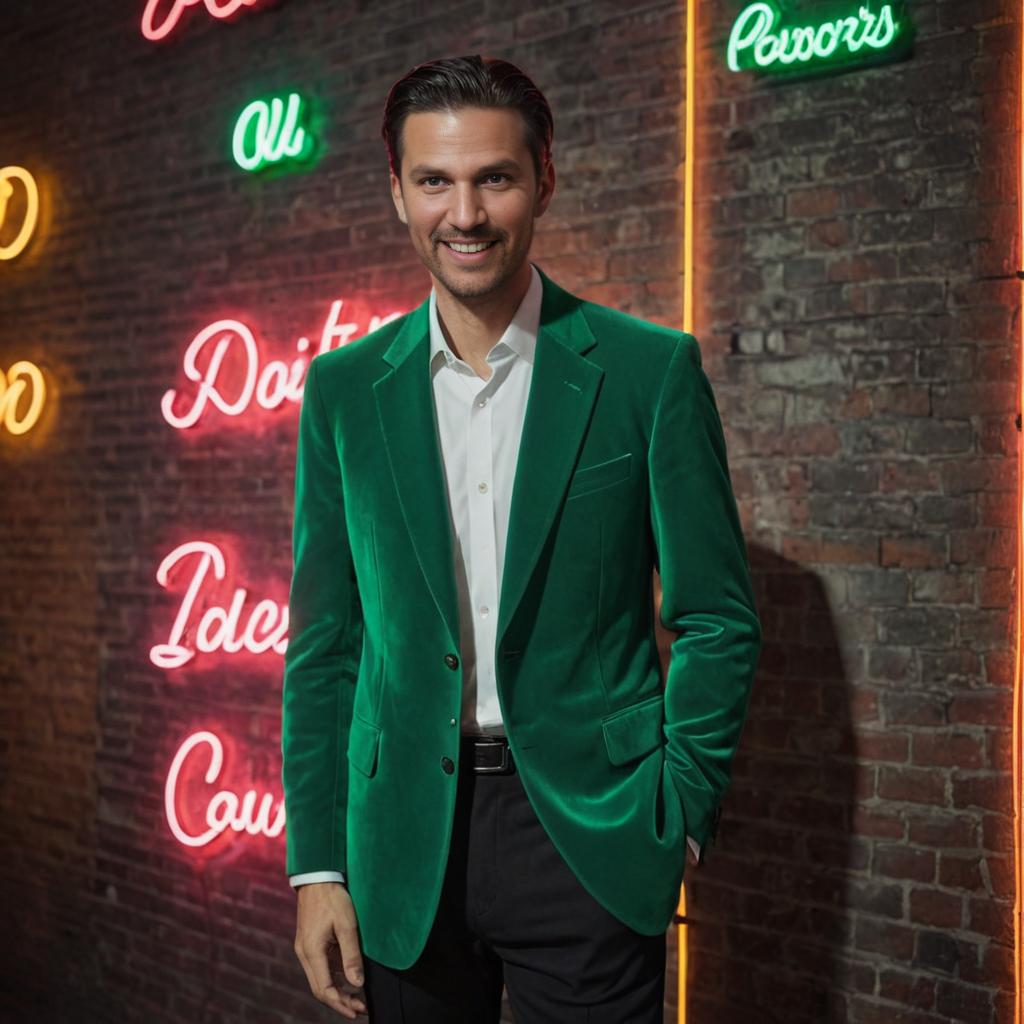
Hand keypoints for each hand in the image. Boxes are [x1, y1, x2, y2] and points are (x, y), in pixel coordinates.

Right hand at [293, 881, 366, 1018]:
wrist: (316, 877)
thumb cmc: (332, 898)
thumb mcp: (347, 925)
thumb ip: (352, 955)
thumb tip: (358, 983)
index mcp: (312, 952)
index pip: (324, 989)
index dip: (340, 1004)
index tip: (356, 1012)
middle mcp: (305, 954)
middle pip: (320, 988)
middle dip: (340, 1001)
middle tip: (360, 1009)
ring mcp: (305, 948)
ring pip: (320, 979)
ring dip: (338, 990)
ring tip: (358, 997)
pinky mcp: (309, 942)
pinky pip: (321, 967)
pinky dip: (334, 977)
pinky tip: (349, 977)